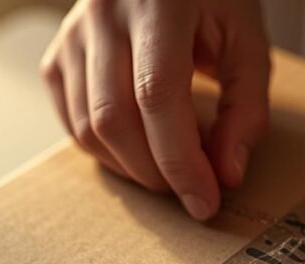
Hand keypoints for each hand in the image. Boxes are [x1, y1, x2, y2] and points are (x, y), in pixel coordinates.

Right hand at [40, 0, 270, 219]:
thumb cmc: (213, 0)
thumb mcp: (248, 42)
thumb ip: (246, 108)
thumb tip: (226, 175)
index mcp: (157, 2)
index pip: (157, 95)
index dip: (180, 160)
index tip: (205, 201)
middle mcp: (103, 14)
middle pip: (115, 119)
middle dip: (157, 173)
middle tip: (194, 189)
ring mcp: (72, 35)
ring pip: (89, 128)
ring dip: (133, 167)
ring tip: (172, 164)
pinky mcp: (57, 56)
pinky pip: (73, 123)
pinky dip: (108, 152)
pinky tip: (141, 150)